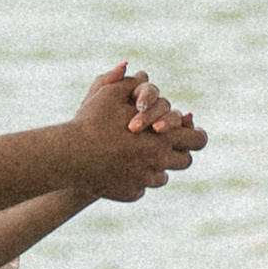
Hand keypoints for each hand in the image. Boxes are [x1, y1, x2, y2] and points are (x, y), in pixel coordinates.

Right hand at [69, 62, 205, 201]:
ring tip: (139, 155)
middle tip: (162, 143)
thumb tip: (142, 74)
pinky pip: (140, 188)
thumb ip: (131, 84)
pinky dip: (134, 180)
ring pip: (161, 177)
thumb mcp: (109, 94)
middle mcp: (158, 163)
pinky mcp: (129, 194)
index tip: (190, 131)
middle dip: (176, 152)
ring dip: (155, 167)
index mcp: (162, 138)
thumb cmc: (90, 121)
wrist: (68, 155)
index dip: (196, 134)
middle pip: (184, 162)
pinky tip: (121, 169)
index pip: (198, 140)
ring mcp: (144, 182)